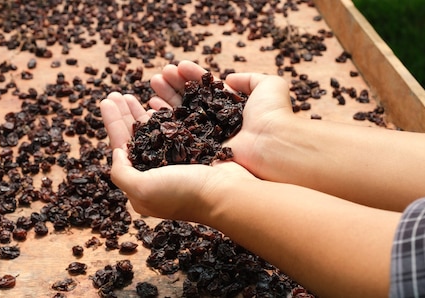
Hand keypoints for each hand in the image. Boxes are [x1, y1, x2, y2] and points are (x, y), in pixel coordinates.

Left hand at [100, 92, 256, 220]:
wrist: (227, 192)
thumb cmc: (184, 192)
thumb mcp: (141, 189)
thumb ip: (121, 172)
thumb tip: (117, 152)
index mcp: (142, 186)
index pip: (121, 149)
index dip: (113, 124)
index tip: (105, 101)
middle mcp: (157, 175)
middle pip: (134, 139)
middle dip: (123, 115)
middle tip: (115, 94)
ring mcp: (176, 162)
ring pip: (152, 132)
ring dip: (139, 112)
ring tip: (128, 95)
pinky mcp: (193, 152)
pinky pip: (173, 129)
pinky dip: (163, 115)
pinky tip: (155, 102)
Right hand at [149, 60, 295, 176]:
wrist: (272, 144)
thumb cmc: (273, 114)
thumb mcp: (269, 85)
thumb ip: (251, 78)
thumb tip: (230, 78)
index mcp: (232, 107)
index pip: (207, 88)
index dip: (191, 76)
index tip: (176, 66)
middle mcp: (218, 122)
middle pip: (190, 100)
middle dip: (174, 85)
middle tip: (158, 74)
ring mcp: (208, 136)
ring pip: (181, 114)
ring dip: (166, 97)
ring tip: (153, 82)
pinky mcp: (200, 150)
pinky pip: (177, 133)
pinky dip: (164, 120)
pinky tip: (151, 107)